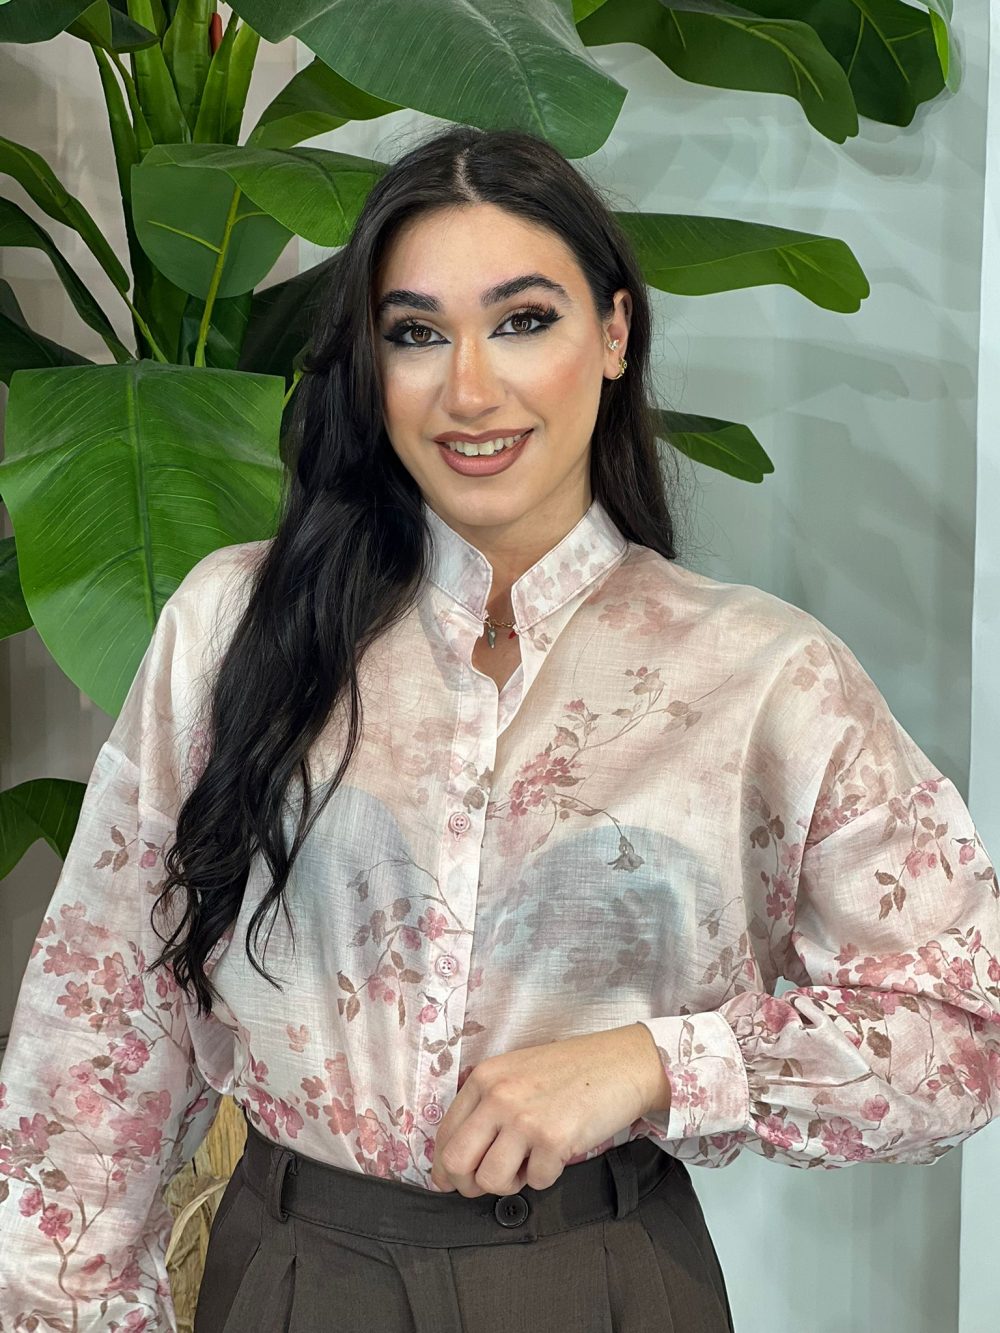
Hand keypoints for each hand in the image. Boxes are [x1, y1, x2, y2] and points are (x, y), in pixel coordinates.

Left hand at [429, 1021, 670, 1196]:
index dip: (445, 1168)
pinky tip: (558, 1153)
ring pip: (491, 1180)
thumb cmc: (570, 1070)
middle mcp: (498, 1096)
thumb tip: (455, 1160)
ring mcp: (525, 1118)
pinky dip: (547, 1176)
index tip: (453, 1181)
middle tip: (489, 1183)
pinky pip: (537, 1182)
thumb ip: (486, 1106)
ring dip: (511, 1183)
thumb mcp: (516, 1072)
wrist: (620, 1063)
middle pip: (456, 1163)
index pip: (445, 1135)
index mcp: (484, 1078)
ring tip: (530, 1163)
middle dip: (468, 1185)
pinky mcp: (554, 1140)